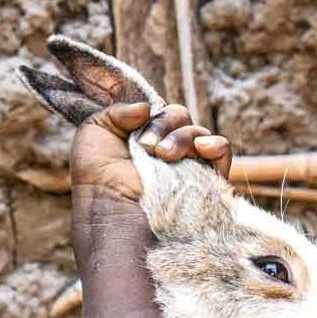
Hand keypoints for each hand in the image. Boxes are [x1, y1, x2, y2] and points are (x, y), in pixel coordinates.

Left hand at [69, 101, 233, 250]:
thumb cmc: (95, 176)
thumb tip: (147, 108)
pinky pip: (222, 153)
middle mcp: (165, 150)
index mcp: (143, 138)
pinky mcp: (204, 181)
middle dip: (164, 124)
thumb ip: (117, 110)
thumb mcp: (93, 131)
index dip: (153, 113)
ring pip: (198, 133)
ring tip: (163, 155)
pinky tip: (203, 148)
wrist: (109, 209)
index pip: (160, 110)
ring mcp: (185, 165)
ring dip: (182, 137)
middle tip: (147, 147)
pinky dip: (217, 145)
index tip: (138, 122)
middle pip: (180, 117)